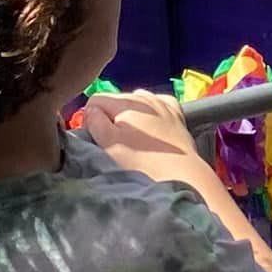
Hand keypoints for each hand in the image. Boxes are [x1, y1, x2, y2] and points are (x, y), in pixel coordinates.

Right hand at [81, 90, 201, 164]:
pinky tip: (152, 128)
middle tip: (114, 143)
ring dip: (131, 117)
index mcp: (125, 102)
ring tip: (134, 140)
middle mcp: (144, 97)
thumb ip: (94, 122)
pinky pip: (157, 105)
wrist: (181, 174)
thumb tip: (90, 110)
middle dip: (110, 118)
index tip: (95, 138)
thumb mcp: (109, 144)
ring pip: (136, 102)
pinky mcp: (176, 113)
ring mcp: (162, 103)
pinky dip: (151, 114)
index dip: (90, 119)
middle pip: (115, 101)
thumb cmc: (141, 163)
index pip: (95, 100)